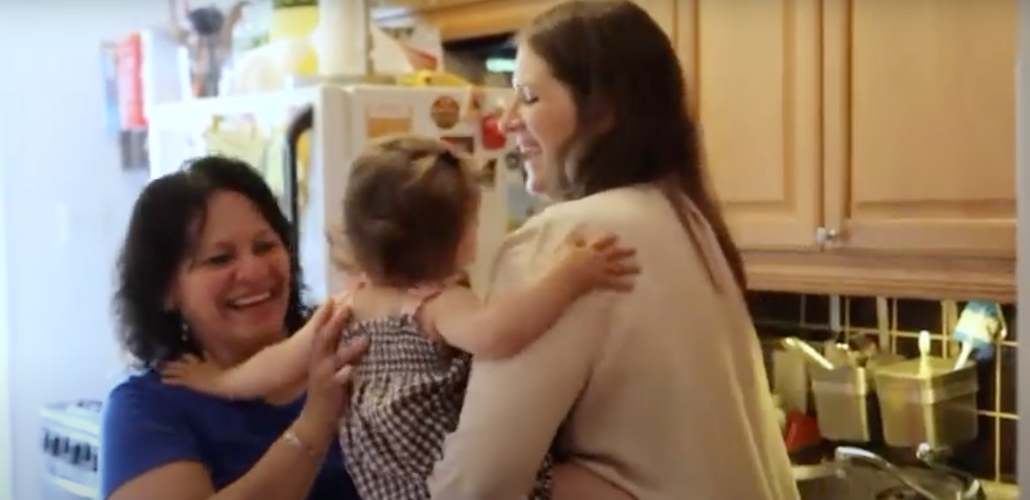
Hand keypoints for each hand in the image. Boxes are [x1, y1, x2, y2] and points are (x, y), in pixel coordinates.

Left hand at [162, 354, 230, 396]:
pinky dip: (169, 380)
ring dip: (167, 370)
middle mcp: (192, 366)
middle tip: (160, 362)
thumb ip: (210, 356)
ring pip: (175, 371)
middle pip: (179, 364)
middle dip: (170, 363)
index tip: (178, 357)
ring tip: (159, 370)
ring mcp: (189, 374)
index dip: (182, 357)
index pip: (188, 357)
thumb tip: (205, 350)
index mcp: (198, 361)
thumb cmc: (222, 371)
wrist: (220, 381)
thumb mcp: (216, 361)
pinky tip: (162, 380)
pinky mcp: (188, 382)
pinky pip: (176, 381)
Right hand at [296, 299, 368, 440]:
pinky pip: (339, 381)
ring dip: (350, 349)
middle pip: (325, 339)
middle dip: (335, 323)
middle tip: (347, 307)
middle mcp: (319, 363)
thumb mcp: (328, 368)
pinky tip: (352, 370)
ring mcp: (324, 377)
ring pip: (336, 359)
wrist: (315, 420)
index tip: (332, 298)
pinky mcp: (331, 391)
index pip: (319, 332)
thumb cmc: (326, 392)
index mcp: (318, 357)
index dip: (324, 315)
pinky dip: (344, 374)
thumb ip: (336, 352)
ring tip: (365, 339)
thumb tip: (353, 333)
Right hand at [557, 232, 639, 292]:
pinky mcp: (601, 281)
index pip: (601, 242)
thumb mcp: (566, 248)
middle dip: (625, 251)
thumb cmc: (561, 263)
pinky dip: (624, 285)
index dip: (609, 239)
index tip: (617, 237)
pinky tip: (633, 286)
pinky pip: (614, 284)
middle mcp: (598, 258)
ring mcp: (601, 270)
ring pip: (618, 268)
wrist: (565, 278)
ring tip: (640, 269)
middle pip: (614, 254)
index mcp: (589, 249)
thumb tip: (579, 232)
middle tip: (635, 250)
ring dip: (629, 268)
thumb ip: (573, 240)